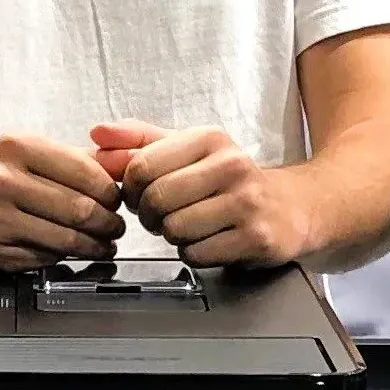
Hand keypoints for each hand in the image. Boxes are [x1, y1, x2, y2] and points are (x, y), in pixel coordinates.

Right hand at [0, 134, 124, 270]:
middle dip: (108, 223)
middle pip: (79, 209)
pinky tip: (71, 253)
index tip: (118, 200)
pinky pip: (43, 258)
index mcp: (18, 147)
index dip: (111, 192)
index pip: (85, 172)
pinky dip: (64, 258)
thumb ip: (77, 158)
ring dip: (94, 246)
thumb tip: (125, 166)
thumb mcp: (29, 152)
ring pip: (65, 239)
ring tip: (103, 245)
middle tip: (116, 227)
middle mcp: (2, 180)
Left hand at [91, 120, 303, 267]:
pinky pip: (197, 254)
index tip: (143, 193)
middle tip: (162, 216)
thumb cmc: (229, 180)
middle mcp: (232, 165)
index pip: (141, 165)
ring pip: (175, 229)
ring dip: (173, 236)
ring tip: (189, 227)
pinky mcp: (256, 237)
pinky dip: (194, 254)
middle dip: (149, 215)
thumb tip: (97, 135)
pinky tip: (209, 241)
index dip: (131, 188)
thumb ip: (138, 141)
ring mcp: (247, 202)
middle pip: (156, 199)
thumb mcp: (188, 150)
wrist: (292, 207)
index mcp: (210, 139)